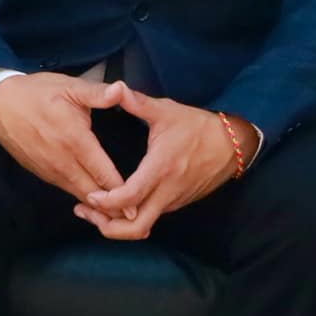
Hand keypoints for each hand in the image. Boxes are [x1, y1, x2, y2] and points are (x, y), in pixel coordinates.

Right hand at [0, 72, 127, 204]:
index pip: (103, 173)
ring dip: (99, 207)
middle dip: (114, 208)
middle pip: (92, 193)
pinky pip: (68, 190)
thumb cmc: (38, 93)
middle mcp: (63, 161)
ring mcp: (51, 171)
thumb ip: (97, 93)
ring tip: (121, 216)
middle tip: (137, 219)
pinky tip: (97, 203)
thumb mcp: (69, 86)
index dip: (122, 192)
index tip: (139, 206)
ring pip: (79, 195)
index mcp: (74, 140)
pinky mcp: (43, 174)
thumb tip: (121, 89)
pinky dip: (83, 199)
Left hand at [75, 83, 247, 240]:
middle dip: (107, 226)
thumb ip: (138, 102)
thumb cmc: (197, 126)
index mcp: (161, 168)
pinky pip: (151, 218)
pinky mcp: (177, 204)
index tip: (90, 196)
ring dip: (117, 224)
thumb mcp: (166, 111)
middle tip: (85, 210)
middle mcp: (167, 191)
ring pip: (143, 226)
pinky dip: (131, 218)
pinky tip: (117, 205)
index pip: (130, 196)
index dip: (107, 202)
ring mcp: (173, 201)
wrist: (231, 145)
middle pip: (135, 228)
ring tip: (93, 210)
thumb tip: (116, 87)